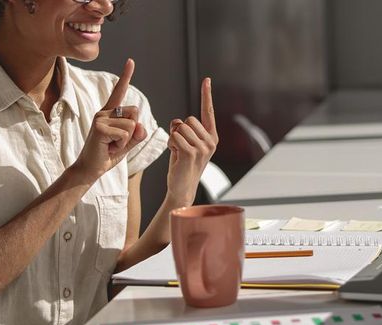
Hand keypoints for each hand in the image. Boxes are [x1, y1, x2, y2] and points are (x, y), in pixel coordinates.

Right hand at [72, 59, 147, 179]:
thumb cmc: (107, 155)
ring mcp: (100, 118)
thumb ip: (137, 134)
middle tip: (116, 142)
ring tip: (111, 145)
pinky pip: (125, 134)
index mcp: (110, 112)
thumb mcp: (127, 143)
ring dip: (126, 140)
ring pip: (131, 125)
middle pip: (135, 112)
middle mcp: (104, 112)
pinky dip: (121, 145)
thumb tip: (141, 127)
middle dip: (132, 130)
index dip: (125, 76)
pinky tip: (108, 148)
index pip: (119, 91)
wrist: (90, 169)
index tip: (130, 61)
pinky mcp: (99, 127)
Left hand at [166, 78, 218, 205]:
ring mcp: (202, 148)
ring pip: (179, 128)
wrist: (182, 188)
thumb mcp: (186, 144)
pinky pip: (174, 137)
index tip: (206, 79)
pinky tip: (175, 156)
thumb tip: (177, 122)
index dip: (206, 95)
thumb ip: (185, 130)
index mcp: (212, 137)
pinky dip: (170, 144)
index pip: (208, 112)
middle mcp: (210, 141)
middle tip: (181, 147)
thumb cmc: (182, 165)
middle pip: (187, 120)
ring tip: (178, 152)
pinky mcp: (191, 153)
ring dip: (173, 139)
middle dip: (179, 130)